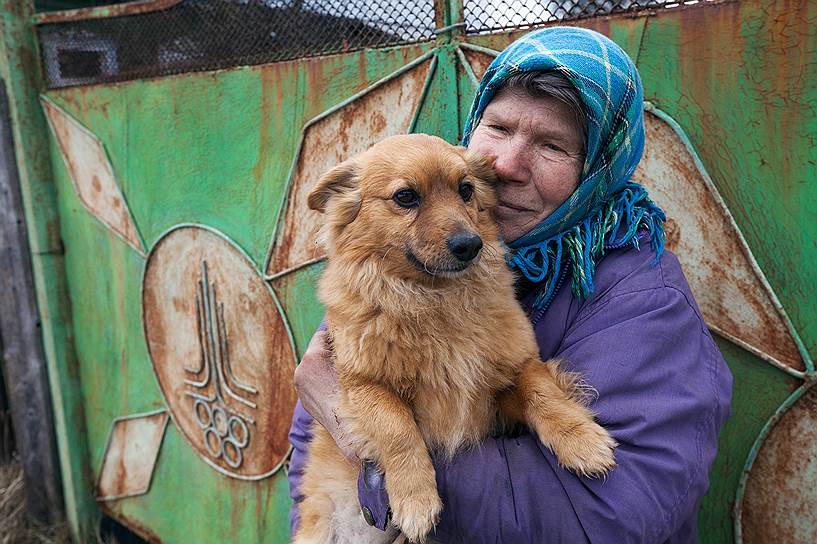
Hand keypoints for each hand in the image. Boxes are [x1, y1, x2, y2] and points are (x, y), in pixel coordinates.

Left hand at [293, 329, 358, 460]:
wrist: (349, 431)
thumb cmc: (356, 396)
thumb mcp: (355, 364)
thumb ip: (347, 347)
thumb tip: (350, 334)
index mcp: (312, 358)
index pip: (323, 335)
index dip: (337, 337)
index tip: (349, 342)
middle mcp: (301, 370)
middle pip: (317, 350)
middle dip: (331, 353)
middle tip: (350, 358)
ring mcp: (300, 387)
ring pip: (315, 367)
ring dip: (327, 368)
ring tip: (345, 376)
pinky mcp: (304, 399)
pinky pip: (314, 382)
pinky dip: (324, 382)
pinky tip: (338, 389)